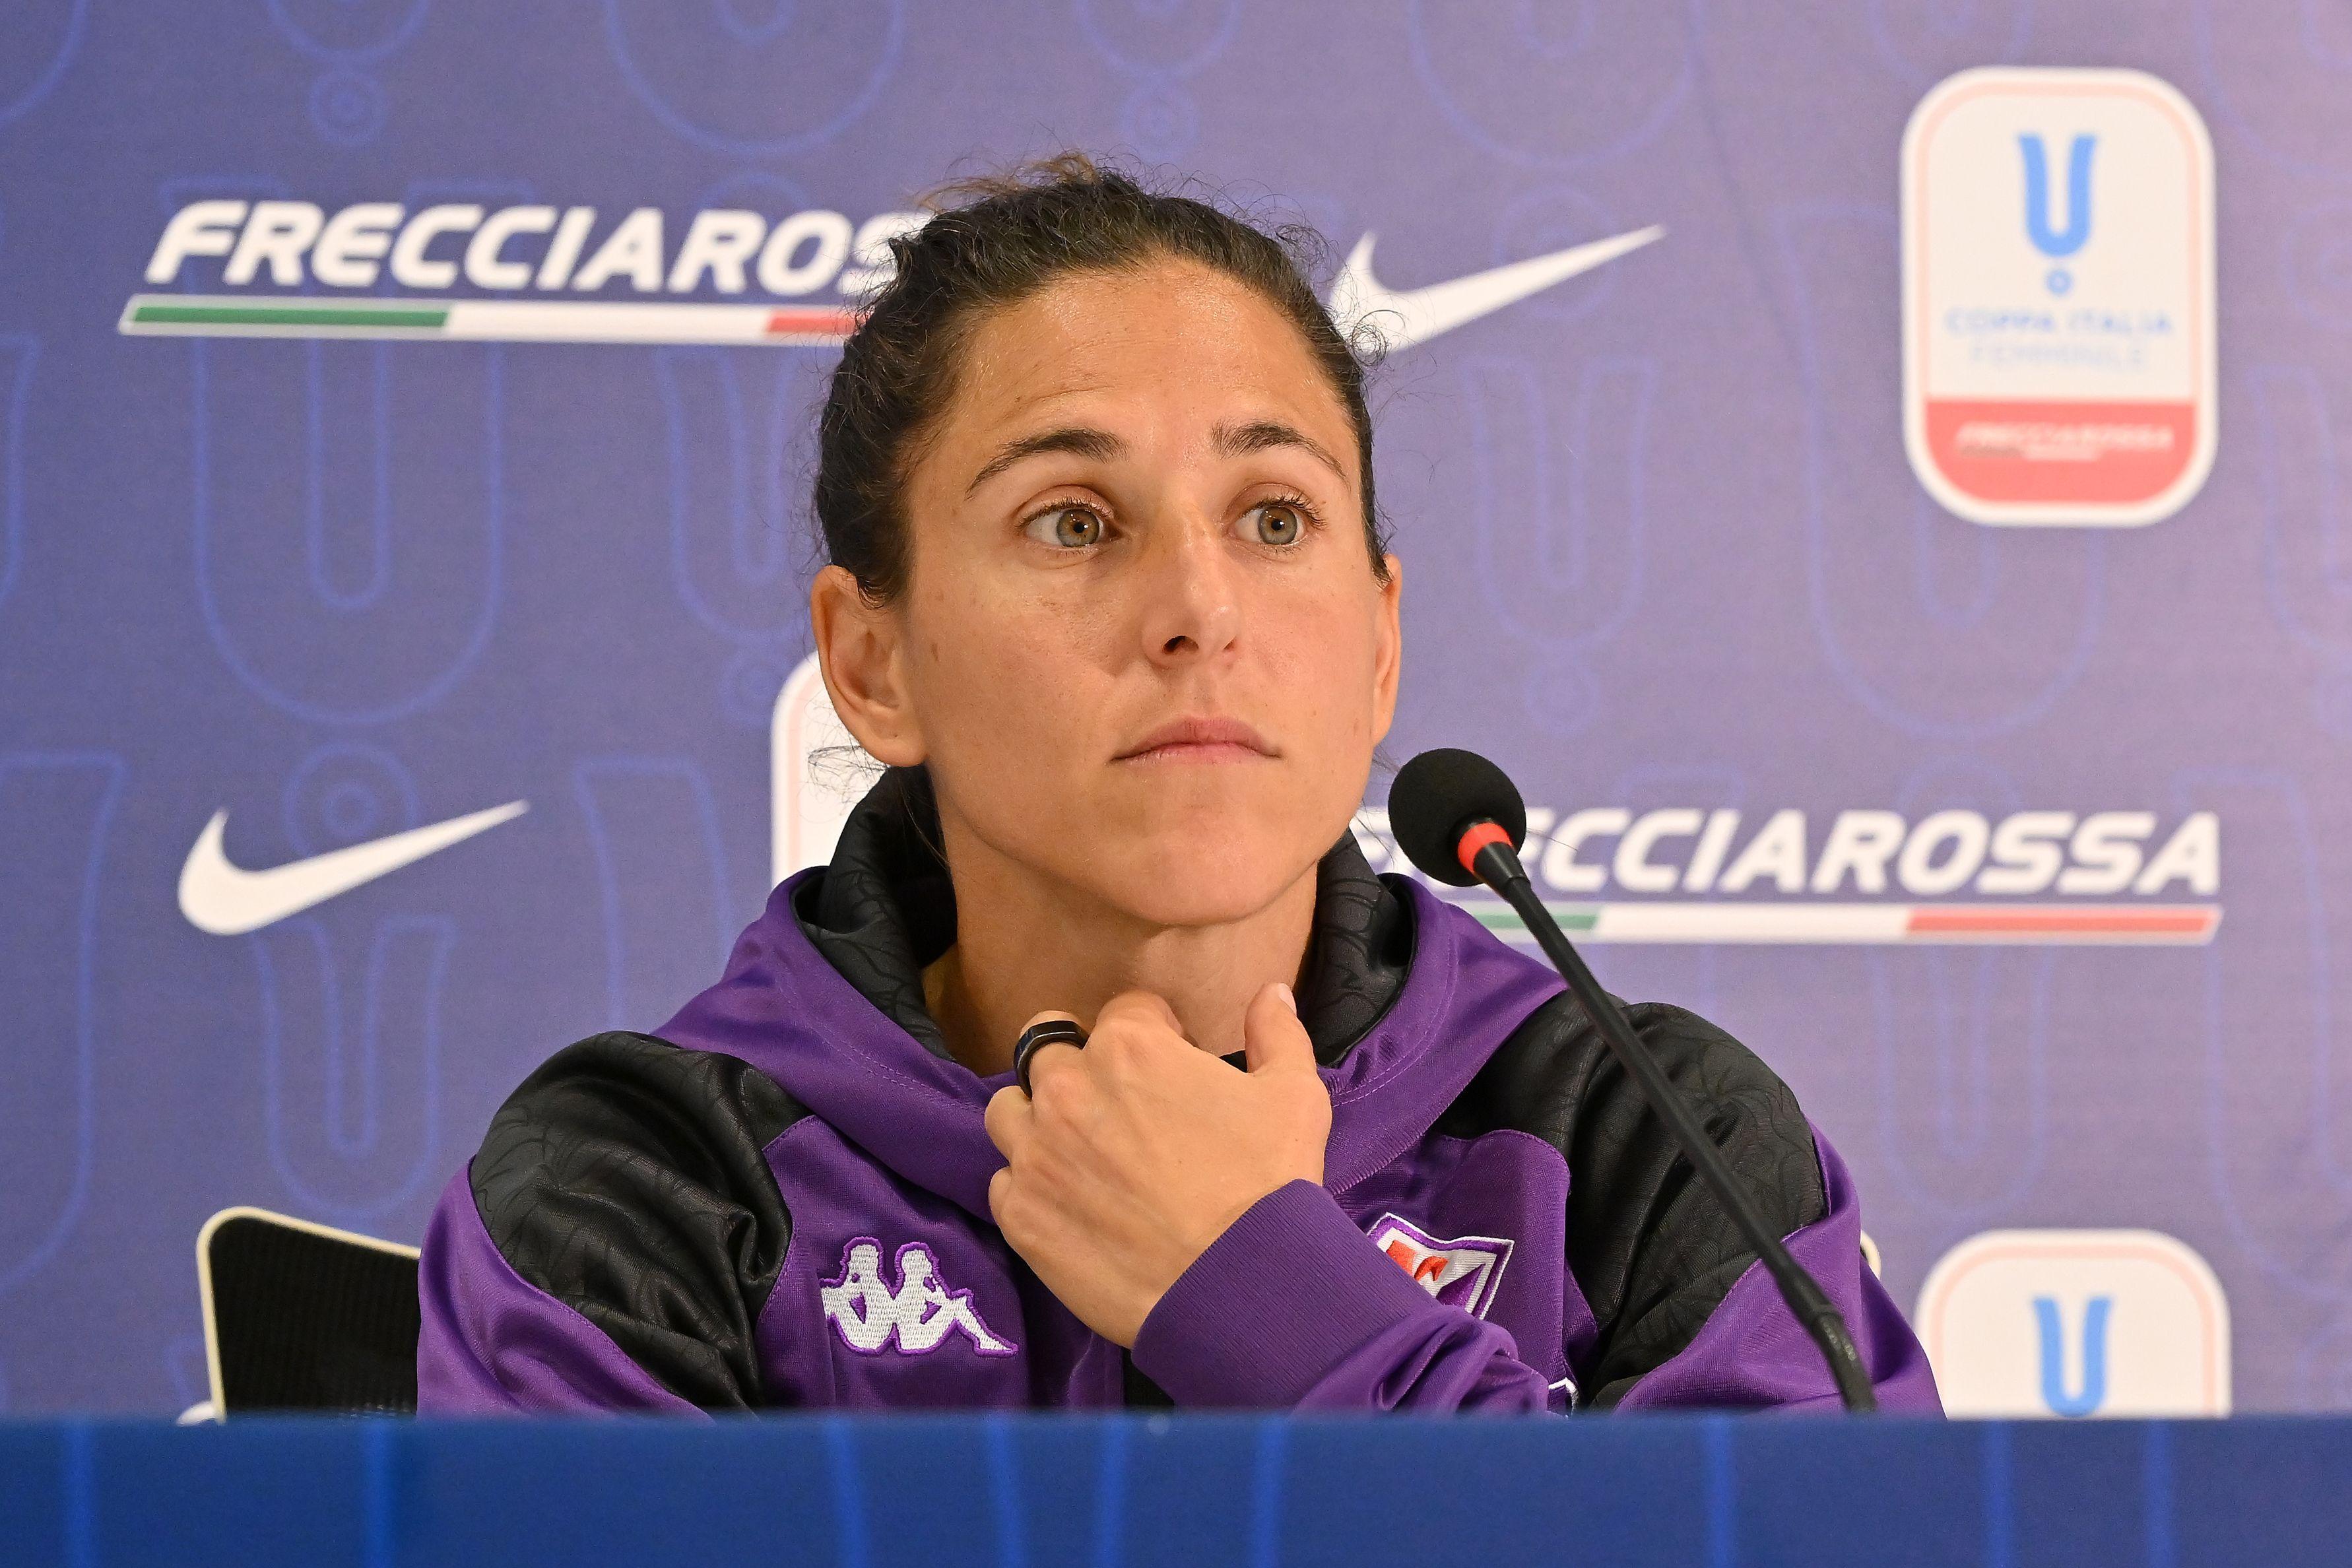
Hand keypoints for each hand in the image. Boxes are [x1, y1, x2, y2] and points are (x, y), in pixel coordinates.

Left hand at [982, 984, 1331, 1346]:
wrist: (1235, 1285)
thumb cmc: (1268, 1184)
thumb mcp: (1294, 1096)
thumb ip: (1276, 1032)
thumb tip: (1271, 991)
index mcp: (1130, 1046)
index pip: (1125, 1011)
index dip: (1157, 1035)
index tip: (1174, 1070)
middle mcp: (1068, 1088)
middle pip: (1046, 1049)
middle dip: (1080, 1066)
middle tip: (1116, 1107)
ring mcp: (1036, 1152)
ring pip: (1008, 1110)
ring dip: (1036, 1120)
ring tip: (1079, 1153)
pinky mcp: (1021, 1214)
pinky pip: (1004, 1182)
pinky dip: (1031, 1187)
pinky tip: (1072, 1207)